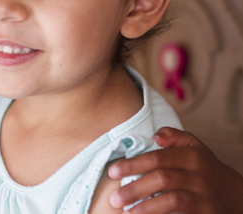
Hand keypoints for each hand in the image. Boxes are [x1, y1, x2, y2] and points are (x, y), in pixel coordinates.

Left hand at [107, 127, 242, 213]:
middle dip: (135, 188)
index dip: (133, 165)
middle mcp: (198, 174)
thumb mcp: (193, 147)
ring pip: (171, 200)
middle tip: (114, 198)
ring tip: (126, 211)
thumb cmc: (203, 168)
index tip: (112, 172)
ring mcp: (202, 195)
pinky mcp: (205, 212)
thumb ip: (174, 137)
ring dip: (146, 207)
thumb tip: (155, 136)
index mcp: (191, 155)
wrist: (233, 194)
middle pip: (161, 179)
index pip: (157, 158)